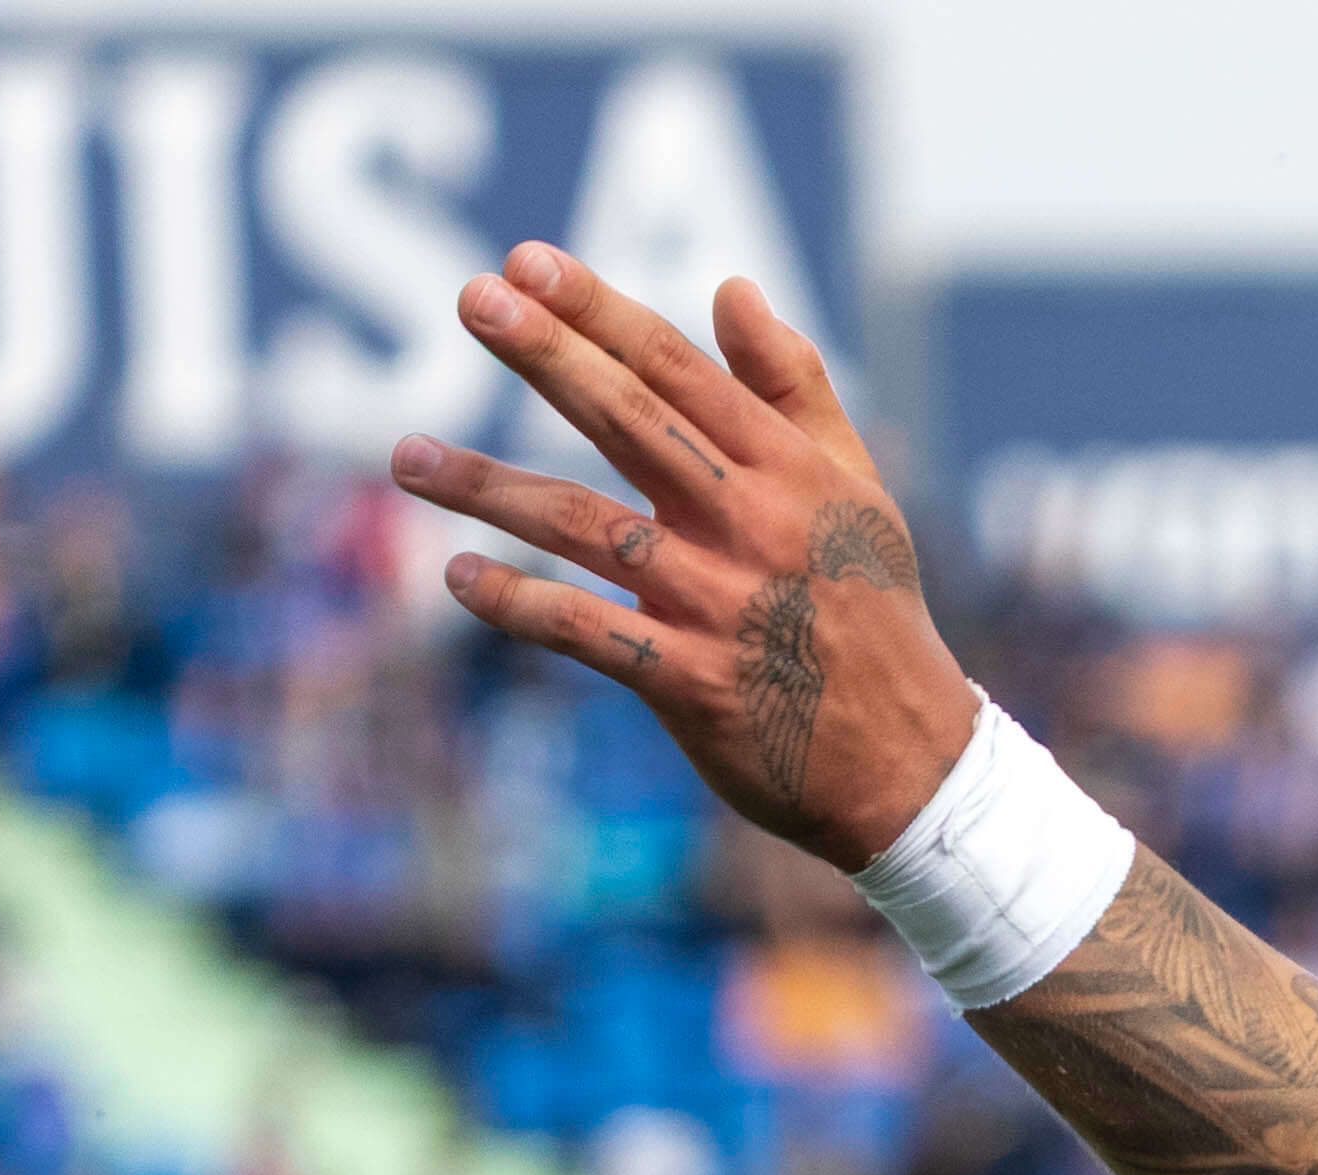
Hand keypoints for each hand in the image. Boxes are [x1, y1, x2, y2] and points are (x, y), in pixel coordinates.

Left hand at [395, 244, 977, 871]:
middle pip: (634, 422)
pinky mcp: (693, 685)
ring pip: (587, 526)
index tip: (526, 262)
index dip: (602, 313)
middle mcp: (756, 529)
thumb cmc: (873, 616)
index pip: (682, 373)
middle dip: (550, 355)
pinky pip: (586, 633)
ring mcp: (722, 607)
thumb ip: (794, 389)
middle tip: (472, 299)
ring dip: (489, 488)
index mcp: (794, 474)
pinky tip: (458, 576)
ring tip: (405, 456)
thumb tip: (731, 289)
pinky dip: (518, 604)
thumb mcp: (857, 493)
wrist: (912, 768)